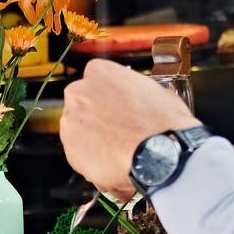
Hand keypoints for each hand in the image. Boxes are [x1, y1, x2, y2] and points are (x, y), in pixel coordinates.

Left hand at [60, 59, 201, 197]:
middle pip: (82, 104)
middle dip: (97, 117)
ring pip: (79, 131)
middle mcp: (78, 93)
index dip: (108, 96)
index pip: (96, 79)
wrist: (160, 155)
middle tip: (118, 130)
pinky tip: (113, 162)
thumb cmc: (163, 123)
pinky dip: (92, 160)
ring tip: (118, 150)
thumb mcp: (158, 92)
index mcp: (99, 71)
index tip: (118, 106)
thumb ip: (138, 91)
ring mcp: (70, 123)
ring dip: (93, 139)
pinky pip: (79, 155)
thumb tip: (142, 99)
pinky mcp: (70, 151)